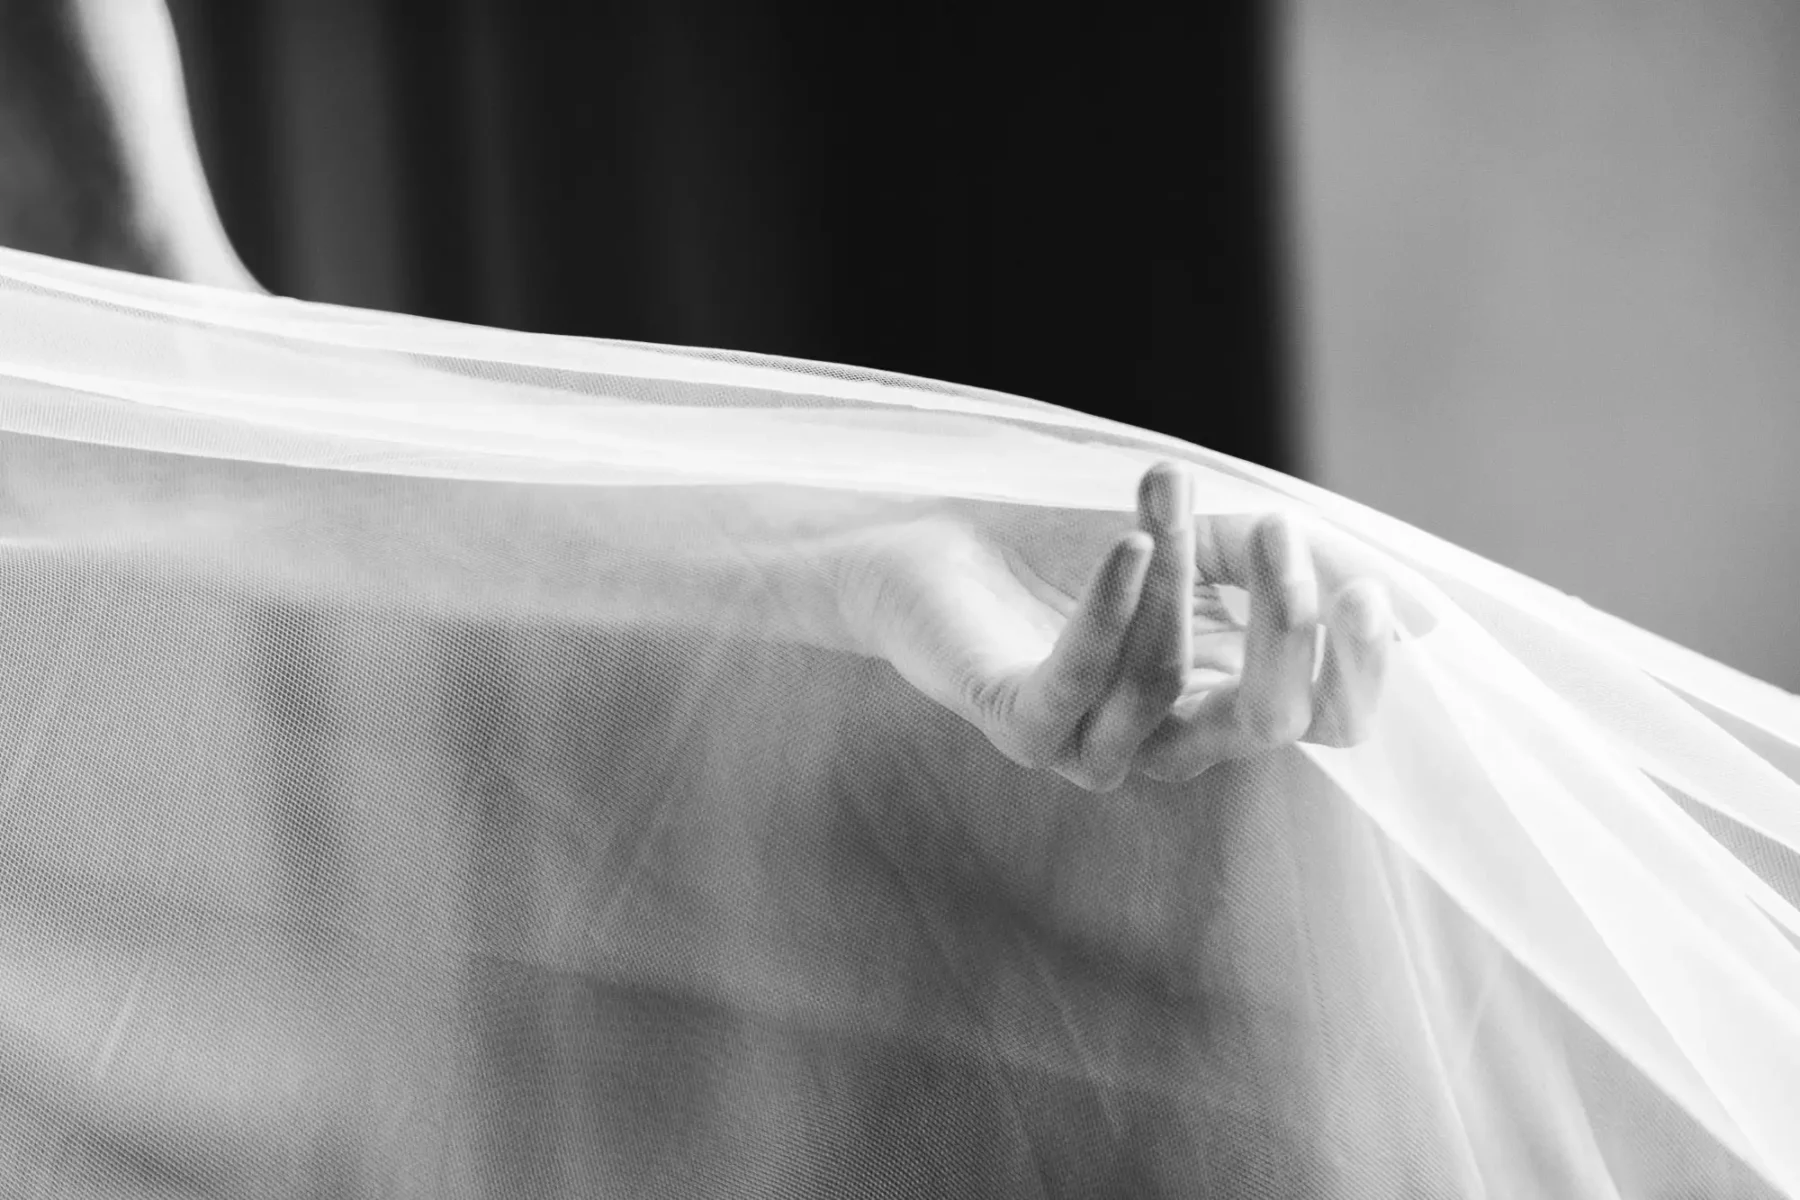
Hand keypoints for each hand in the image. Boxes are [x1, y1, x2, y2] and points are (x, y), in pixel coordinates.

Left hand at [833, 462, 1395, 791]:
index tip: (1367, 589)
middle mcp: (1169, 741)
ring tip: (1161, 490)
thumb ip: (1293, 564)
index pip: (1328, 721)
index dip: (1363, 671)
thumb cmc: (1069, 547)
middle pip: (1270, 721)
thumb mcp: (1204, 540)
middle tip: (1280, 537)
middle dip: (1289, 630)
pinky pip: (1078, 680)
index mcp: (1227, 701)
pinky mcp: (1021, 725)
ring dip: (1177, 576)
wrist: (937, 546)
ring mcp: (1092, 744)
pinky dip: (1112, 607)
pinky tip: (1132, 543)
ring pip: (1167, 682)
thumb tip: (1423, 613)